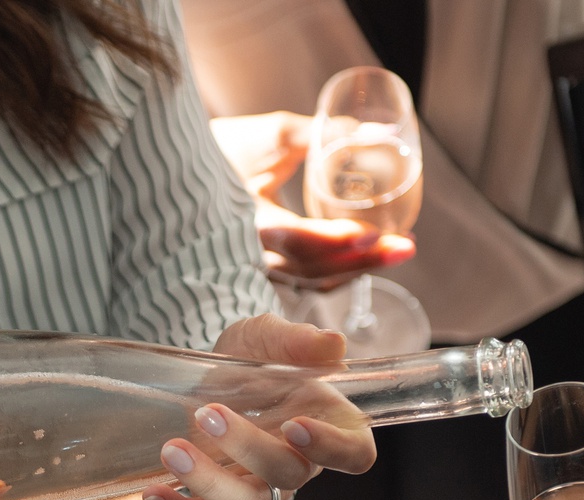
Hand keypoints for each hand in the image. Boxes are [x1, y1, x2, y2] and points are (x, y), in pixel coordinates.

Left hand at [140, 313, 376, 499]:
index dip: (331, 448)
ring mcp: (262, 486)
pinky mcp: (221, 497)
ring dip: (210, 484)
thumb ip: (299, 340)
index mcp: (332, 427)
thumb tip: (331, 342)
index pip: (353, 454)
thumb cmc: (259, 355)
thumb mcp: (271, 336)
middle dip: (250, 448)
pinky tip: (153, 493)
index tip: (295, 425)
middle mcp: (301, 465)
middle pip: (289, 477)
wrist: (218, 370)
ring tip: (173, 450)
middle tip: (209, 412)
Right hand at [210, 112, 414, 289]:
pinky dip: (337, 273)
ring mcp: (257, 267)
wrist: (177, 180)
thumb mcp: (269, 135)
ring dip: (357, 270)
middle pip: (315, 269)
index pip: (299, 238)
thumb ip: (320, 134)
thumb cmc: (218, 150)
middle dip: (364, 261)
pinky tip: (363, 261)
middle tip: (406, 248)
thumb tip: (376, 134)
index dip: (338, 240)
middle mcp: (250, 255)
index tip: (376, 234)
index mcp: (245, 221)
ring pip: (314, 280)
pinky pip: (306, 280)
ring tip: (396, 253)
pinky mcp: (264, 269)